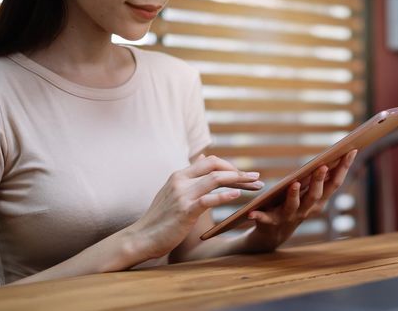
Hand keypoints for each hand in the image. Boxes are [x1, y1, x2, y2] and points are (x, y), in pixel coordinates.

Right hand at [129, 155, 263, 259]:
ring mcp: (182, 195)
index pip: (210, 162)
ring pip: (216, 179)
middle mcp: (181, 180)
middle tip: (257, 178)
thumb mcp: (173, 192)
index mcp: (179, 175)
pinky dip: (225, 195)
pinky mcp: (185, 210)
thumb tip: (203, 159)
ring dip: (240, 180)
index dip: (230, 166)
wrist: (141, 238)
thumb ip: (189, 177)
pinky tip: (238, 196)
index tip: (245, 174)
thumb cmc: (161, 219)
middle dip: (239, 171)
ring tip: (256, 185)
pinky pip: (209, 199)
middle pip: (216, 166)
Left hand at [244, 150, 357, 251]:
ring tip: (294, 184)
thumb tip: (330, 156)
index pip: (334, 183)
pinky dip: (259, 216)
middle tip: (322, 166)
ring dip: (294, 195)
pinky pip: (265, 219)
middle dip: (318, 180)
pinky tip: (252, 213)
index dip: (344, 168)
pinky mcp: (271, 222)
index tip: (351, 150)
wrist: (274, 233)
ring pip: (294, 206)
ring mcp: (289, 216)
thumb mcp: (308, 192)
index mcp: (319, 201)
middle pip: (315, 195)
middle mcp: (307, 210)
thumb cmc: (294, 205)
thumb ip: (317, 178)